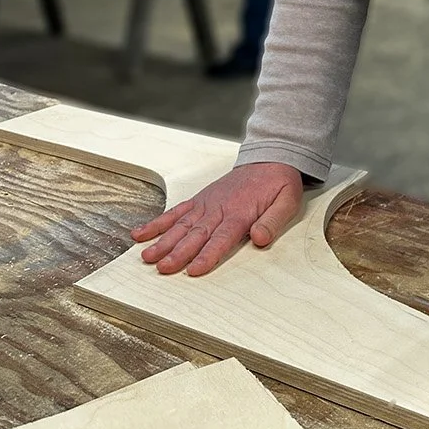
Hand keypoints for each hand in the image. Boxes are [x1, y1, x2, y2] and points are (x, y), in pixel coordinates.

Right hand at [131, 162, 303, 274]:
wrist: (269, 158)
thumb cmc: (278, 184)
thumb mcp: (288, 201)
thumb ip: (273, 221)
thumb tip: (259, 238)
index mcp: (241, 213)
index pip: (222, 238)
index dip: (207, 255)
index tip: (194, 270)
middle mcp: (219, 209)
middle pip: (196, 234)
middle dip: (178, 252)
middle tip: (163, 268)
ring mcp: (206, 203)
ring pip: (181, 225)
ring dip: (163, 241)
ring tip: (147, 257)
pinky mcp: (199, 200)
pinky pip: (176, 212)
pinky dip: (158, 223)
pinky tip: (141, 234)